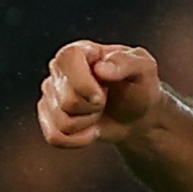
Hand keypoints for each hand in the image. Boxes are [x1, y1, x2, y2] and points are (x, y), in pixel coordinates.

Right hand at [39, 41, 163, 150]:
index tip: (103, 95)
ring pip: (62, 122)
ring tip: (98, 112)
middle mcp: (59, 69)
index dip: (84, 82)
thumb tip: (101, 69)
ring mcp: (51, 93)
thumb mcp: (144, 68)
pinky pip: (55, 137)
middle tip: (105, 101)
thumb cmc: (139, 87)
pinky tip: (90, 131)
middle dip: (94, 108)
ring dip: (88, 124)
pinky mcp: (48, 116)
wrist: (137, 115)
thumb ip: (127, 62)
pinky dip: (78, 140)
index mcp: (80, 51)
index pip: (67, 59)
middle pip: (67, 100)